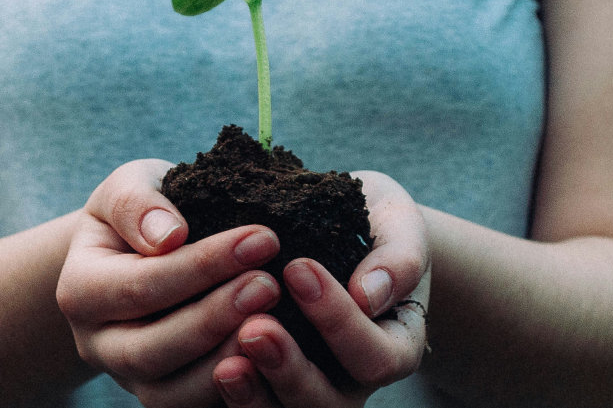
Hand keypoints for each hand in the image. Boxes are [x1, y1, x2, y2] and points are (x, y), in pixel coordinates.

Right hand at [56, 159, 283, 407]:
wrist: (138, 251)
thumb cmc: (142, 213)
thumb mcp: (129, 186)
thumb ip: (138, 203)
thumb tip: (169, 235)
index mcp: (80, 289)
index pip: (142, 285)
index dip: (204, 265)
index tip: (263, 238)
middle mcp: (97, 344)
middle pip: (151, 349)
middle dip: (215, 317)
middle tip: (269, 284)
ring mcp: (128, 378)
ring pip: (171, 393)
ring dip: (225, 360)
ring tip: (274, 321)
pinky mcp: (163, 394)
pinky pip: (194, 406)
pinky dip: (234, 390)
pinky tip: (272, 356)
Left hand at [211, 171, 430, 406]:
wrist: (340, 225)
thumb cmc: (374, 223)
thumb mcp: (397, 223)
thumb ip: (399, 257)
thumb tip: (369, 295)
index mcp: (394, 345)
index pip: (375, 357)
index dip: (339, 322)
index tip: (298, 267)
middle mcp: (354, 381)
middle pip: (329, 404)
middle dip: (290, 370)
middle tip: (254, 328)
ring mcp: (311, 390)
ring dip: (255, 398)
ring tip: (226, 366)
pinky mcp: (271, 388)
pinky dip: (234, 398)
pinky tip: (213, 371)